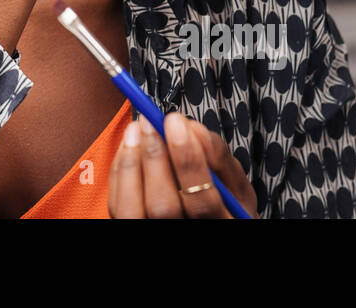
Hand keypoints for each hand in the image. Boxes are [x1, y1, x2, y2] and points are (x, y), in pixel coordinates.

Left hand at [108, 112, 258, 218]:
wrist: (207, 222)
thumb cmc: (225, 203)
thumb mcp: (236, 184)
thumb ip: (219, 157)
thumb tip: (191, 127)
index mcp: (223, 224)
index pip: (203, 202)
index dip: (188, 162)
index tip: (176, 123)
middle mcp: (186, 233)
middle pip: (163, 208)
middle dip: (154, 159)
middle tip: (150, 121)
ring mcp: (156, 234)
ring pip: (131, 211)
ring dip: (130, 163)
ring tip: (136, 128)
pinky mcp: (132, 228)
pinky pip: (119, 206)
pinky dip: (121, 172)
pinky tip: (129, 146)